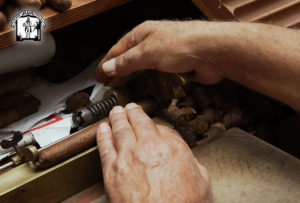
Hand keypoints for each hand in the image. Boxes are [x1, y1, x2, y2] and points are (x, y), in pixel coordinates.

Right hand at [95, 20, 223, 86]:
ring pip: (143, 68)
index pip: (117, 50)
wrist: (212, 51)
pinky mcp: (175, 66)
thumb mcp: (147, 52)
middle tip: (108, 85)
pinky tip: (144, 90)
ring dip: (132, 78)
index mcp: (142, 34)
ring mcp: (164, 55)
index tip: (98, 76)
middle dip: (117, 71)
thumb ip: (126, 61)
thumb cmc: (181, 44)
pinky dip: (148, 82)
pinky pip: (156, 75)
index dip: (106, 63)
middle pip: (129, 58)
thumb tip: (108, 67)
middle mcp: (152, 43)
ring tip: (122, 89)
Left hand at [97, 103, 210, 202]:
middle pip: (138, 121)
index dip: (156, 125)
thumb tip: (190, 162)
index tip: (152, 124)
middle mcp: (149, 147)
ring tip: (116, 112)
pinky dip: (102, 135)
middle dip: (133, 112)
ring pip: (120, 129)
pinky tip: (102, 129)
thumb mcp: (202, 183)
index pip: (162, 128)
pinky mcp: (112, 170)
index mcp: (172, 147)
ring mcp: (128, 157)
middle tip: (130, 107)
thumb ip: (194, 166)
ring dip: (117, 118)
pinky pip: (105, 146)